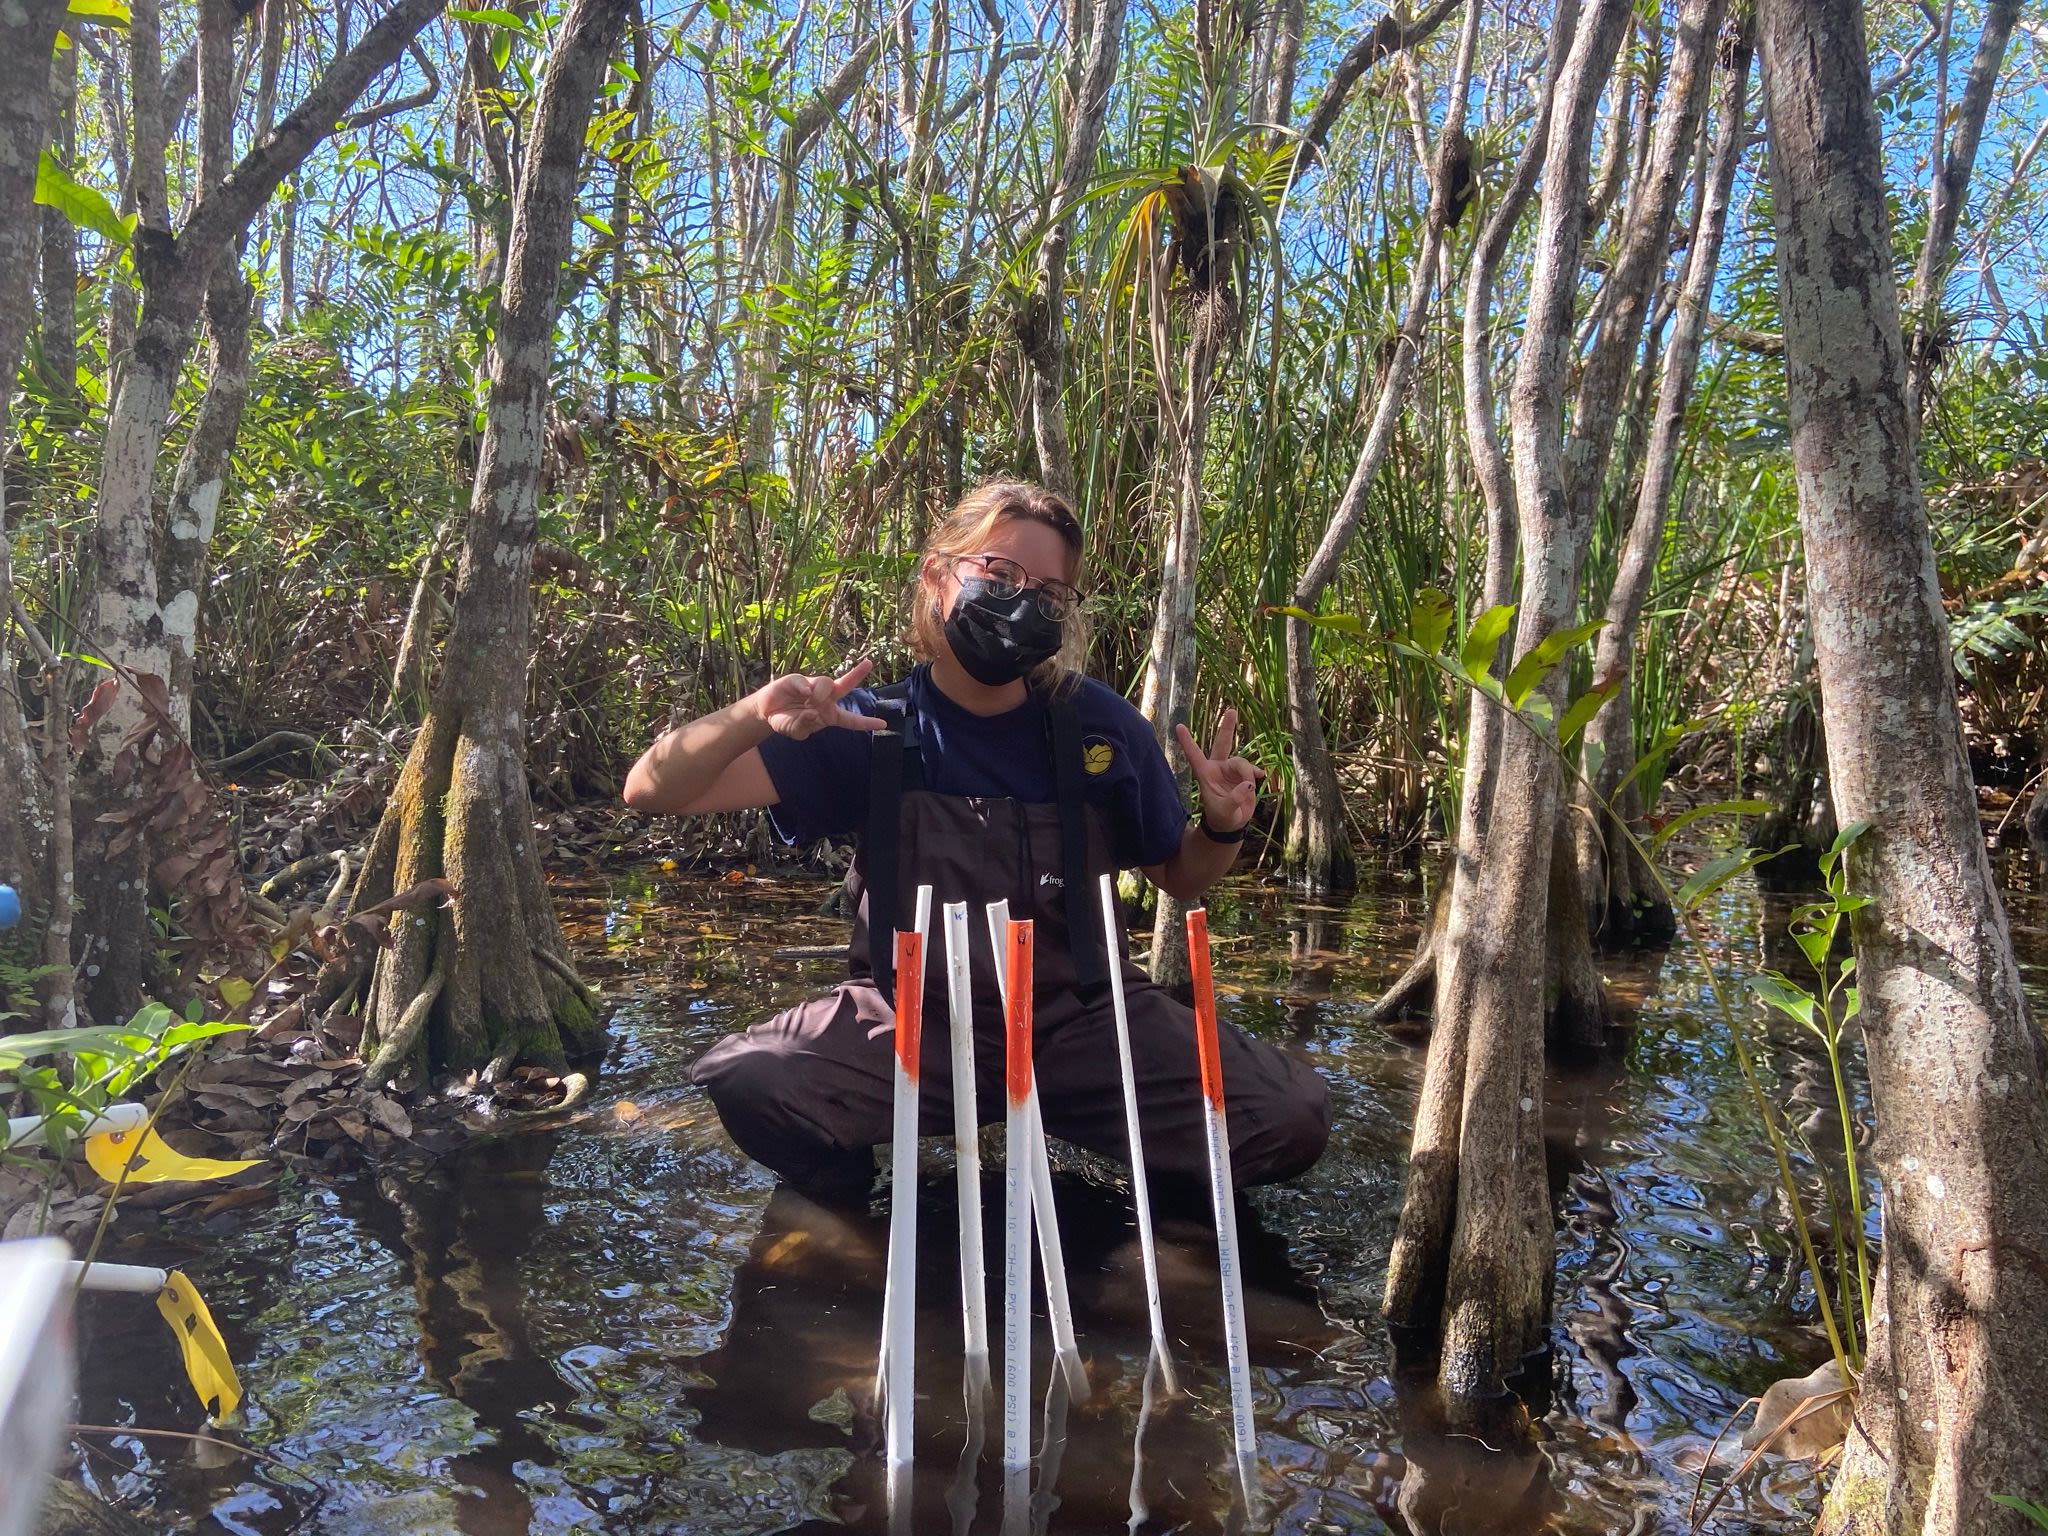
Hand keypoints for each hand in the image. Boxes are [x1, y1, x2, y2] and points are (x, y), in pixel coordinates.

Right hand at [751, 659, 886, 740]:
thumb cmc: (787, 721)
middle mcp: (825, 699)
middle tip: (868, 663)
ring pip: (825, 683)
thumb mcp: (796, 732)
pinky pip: (805, 681)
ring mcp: (813, 688)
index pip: (851, 720)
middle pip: (845, 685)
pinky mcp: (798, 680)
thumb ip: (805, 726)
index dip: (866, 722)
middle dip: (857, 674)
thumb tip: (814, 713)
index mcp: (829, 715)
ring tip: (811, 700)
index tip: (883, 724)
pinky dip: (804, 687)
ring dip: (821, 692)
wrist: (767, 713)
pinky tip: (803, 694)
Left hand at [1176, 708, 1264, 832]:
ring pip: (1242, 762)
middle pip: (1222, 744)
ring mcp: (1231, 770)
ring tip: (1249, 788)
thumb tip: (1247, 785)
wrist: (1231, 824)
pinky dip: (1255, 772)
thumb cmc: (1221, 817)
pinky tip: (1260, 776)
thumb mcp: (1224, 811)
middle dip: (1227, 727)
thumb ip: (1234, 799)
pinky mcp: (1243, 776)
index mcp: (1205, 774)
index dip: (1187, 741)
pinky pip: (1252, 769)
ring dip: (1247, 773)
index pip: (1194, 755)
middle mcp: (1218, 768)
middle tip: (1231, 710)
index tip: (1179, 726)